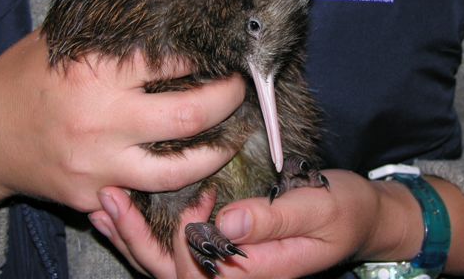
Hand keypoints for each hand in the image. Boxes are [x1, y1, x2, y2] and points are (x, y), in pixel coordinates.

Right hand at [0, 29, 244, 258]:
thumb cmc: (24, 78)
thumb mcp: (61, 42)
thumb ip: (109, 35)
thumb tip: (164, 15)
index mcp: (94, 71)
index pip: (171, 61)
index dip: (206, 55)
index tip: (224, 50)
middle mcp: (100, 119)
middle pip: (189, 115)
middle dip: (228, 99)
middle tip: (241, 87)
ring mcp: (98, 163)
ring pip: (180, 168)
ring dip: (218, 151)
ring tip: (236, 133)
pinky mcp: (94, 194)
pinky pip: (150, 190)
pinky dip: (181, 179)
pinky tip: (198, 163)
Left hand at [91, 170, 401, 277]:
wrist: (361, 216)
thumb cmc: (344, 210)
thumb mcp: (318, 208)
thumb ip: (274, 218)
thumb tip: (226, 221)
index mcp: (255, 271)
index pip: (198, 267)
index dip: (183, 235)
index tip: (202, 192)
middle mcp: (235, 274)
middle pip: (170, 270)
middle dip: (134, 237)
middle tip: (107, 198)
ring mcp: (228, 264)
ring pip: (167, 263)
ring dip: (131, 235)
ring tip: (102, 205)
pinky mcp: (226, 247)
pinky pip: (178, 249)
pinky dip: (146, 232)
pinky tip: (126, 213)